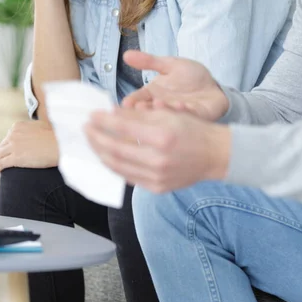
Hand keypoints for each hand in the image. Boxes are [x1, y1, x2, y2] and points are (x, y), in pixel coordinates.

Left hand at [0, 120, 58, 171]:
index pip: (8, 136)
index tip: (14, 150)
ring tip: (2, 165)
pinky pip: (1, 164)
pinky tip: (0, 170)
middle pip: (2, 145)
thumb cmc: (55, 137)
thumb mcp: (42, 125)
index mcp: (18, 126)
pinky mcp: (15, 158)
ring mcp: (13, 146)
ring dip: (0, 160)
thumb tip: (32, 130)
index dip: (11, 144)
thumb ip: (32, 127)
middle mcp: (13, 134)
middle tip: (9, 158)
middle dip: (5, 152)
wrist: (60, 146)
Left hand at [85, 107, 230, 192]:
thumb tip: (112, 114)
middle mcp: (158, 159)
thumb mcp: (169, 114)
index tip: (92, 115)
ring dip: (101, 153)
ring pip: (118, 166)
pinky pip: (129, 178)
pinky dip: (115, 166)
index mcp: (162, 136)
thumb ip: (139, 116)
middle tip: (86, 128)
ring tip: (92, 142)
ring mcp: (157, 177)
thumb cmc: (193, 130)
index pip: (123, 128)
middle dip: (96, 138)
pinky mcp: (157, 187)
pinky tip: (107, 156)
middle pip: (116, 149)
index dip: (104, 121)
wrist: (215, 155)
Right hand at [122, 51, 229, 120]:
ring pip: (168, 114)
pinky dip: (184, 111)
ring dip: (163, 110)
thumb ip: (149, 61)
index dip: (131, 102)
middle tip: (138, 107)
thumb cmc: (189, 77)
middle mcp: (163, 107)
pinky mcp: (196, 115)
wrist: (214, 85)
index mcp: (152, 95)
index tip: (125, 103)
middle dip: (144, 110)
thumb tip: (126, 54)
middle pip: (149, 111)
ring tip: (157, 104)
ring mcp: (178, 113)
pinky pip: (189, 114)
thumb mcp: (169, 65)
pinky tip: (180, 105)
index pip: (137, 100)